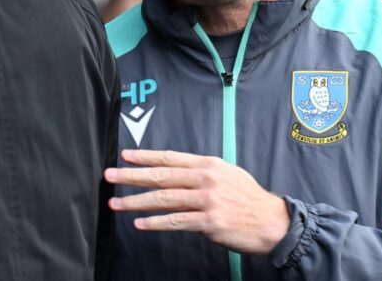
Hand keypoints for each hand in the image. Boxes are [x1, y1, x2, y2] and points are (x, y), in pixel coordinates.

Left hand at [104, 149, 290, 254]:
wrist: (272, 222)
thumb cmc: (249, 199)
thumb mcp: (228, 174)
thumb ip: (202, 172)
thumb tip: (177, 173)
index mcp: (209, 165)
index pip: (170, 158)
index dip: (145, 157)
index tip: (125, 157)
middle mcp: (206, 179)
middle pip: (161, 176)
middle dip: (132, 176)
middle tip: (110, 176)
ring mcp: (207, 200)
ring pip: (164, 199)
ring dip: (136, 202)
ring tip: (117, 204)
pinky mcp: (208, 221)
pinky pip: (175, 221)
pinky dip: (155, 223)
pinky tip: (140, 223)